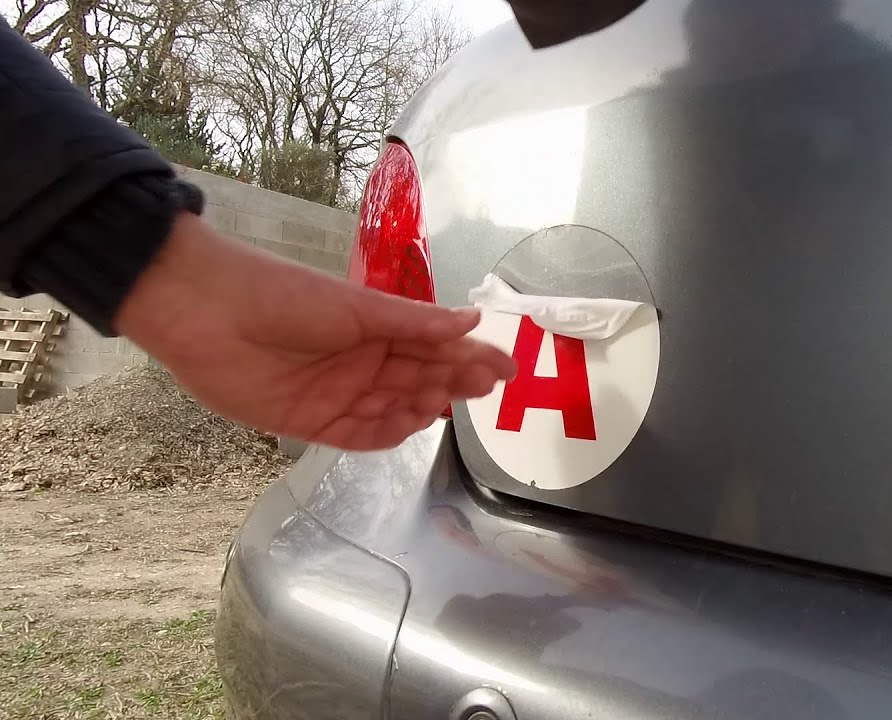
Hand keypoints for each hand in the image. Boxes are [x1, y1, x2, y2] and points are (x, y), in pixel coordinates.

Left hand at [116, 213, 515, 450]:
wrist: (205, 311)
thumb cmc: (283, 295)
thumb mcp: (356, 306)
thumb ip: (414, 322)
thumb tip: (473, 321)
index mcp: (376, 327)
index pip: (435, 345)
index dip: (471, 355)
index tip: (508, 367)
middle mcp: (363, 361)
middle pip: (420, 379)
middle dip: (453, 382)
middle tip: (485, 386)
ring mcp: (339, 393)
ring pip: (395, 409)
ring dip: (422, 407)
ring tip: (444, 403)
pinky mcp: (310, 422)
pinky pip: (359, 435)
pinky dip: (386, 433)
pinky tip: (410, 427)